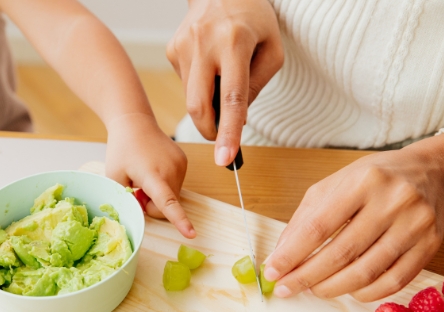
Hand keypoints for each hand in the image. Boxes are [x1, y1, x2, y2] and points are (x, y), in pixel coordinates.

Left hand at [106, 113, 194, 237]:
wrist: (135, 123)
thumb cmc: (121, 150)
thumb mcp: (114, 177)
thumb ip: (126, 198)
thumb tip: (142, 211)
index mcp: (153, 175)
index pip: (168, 202)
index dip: (179, 220)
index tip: (192, 234)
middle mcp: (171, 171)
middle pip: (167, 206)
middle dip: (151, 205)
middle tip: (136, 190)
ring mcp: (181, 166)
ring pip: (172, 197)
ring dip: (158, 194)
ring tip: (144, 177)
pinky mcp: (184, 163)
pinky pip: (175, 186)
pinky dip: (164, 185)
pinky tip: (153, 170)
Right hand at [167, 0, 282, 165]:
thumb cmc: (253, 19)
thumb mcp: (272, 49)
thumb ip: (256, 86)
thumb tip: (235, 118)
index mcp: (235, 42)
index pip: (232, 98)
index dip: (228, 132)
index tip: (224, 159)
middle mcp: (204, 43)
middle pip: (199, 106)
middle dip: (210, 130)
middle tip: (222, 139)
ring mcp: (183, 46)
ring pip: (191, 98)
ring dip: (208, 103)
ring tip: (222, 78)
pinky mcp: (172, 50)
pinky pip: (186, 84)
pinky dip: (199, 86)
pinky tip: (209, 65)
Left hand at [264, 134, 443, 301]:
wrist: (433, 173)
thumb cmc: (375, 179)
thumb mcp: (334, 185)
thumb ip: (305, 218)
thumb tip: (280, 255)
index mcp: (363, 181)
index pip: (319, 226)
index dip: (292, 254)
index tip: (272, 271)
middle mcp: (393, 201)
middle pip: (341, 253)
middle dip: (307, 277)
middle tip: (286, 288)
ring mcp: (415, 225)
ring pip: (366, 272)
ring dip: (332, 288)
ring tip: (313, 289)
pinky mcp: (430, 246)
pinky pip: (393, 282)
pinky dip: (365, 293)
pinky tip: (348, 290)